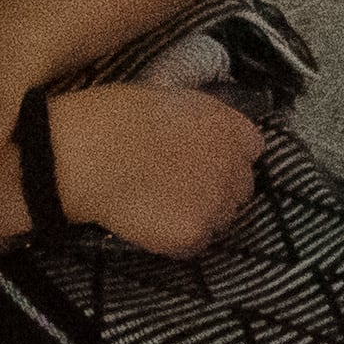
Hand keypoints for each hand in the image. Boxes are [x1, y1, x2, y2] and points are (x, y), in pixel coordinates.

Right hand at [47, 82, 262, 256]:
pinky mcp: (193, 235)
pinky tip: (153, 223)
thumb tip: (200, 135)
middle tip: (182, 189)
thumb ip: (201, 121)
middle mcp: (234, 166)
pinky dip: (177, 239)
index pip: (251, 149)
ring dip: (200, 215)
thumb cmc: (118, 117)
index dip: (226, 156)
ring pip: (220, 219)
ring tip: (164, 208)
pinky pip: (194, 244)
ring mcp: (216, 204)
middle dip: (217, 188)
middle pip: (241, 188)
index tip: (206, 161)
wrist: (92, 154)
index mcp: (230, 127)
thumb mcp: (173, 100)